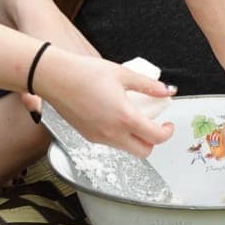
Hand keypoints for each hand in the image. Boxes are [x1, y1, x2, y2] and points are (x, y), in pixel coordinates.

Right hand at [34, 48, 174, 155]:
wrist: (55, 78)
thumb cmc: (85, 73)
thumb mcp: (122, 73)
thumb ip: (148, 85)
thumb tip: (167, 90)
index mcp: (124, 117)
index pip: (155, 137)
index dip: (167, 132)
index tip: (168, 124)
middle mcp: (112, 133)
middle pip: (143, 152)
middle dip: (153, 141)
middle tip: (154, 124)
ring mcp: (99, 138)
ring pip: (126, 149)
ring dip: (136, 139)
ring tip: (134, 116)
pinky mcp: (88, 137)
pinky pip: (111, 143)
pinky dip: (120, 135)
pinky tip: (116, 116)